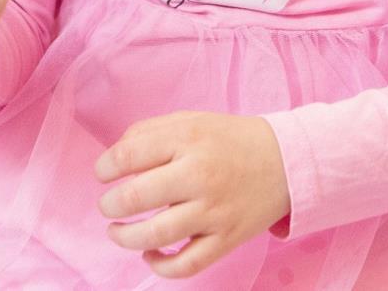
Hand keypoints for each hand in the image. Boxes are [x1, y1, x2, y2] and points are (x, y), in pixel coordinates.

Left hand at [95, 110, 290, 279]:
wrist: (284, 160)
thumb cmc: (229, 139)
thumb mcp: (191, 120)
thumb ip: (150, 131)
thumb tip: (114, 157)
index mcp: (188, 138)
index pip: (128, 155)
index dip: (105, 167)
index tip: (103, 173)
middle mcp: (200, 174)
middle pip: (136, 197)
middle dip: (110, 205)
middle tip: (108, 205)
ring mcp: (214, 210)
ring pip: (156, 235)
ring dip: (125, 237)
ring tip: (117, 231)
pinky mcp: (226, 239)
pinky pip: (187, 264)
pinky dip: (160, 266)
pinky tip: (149, 254)